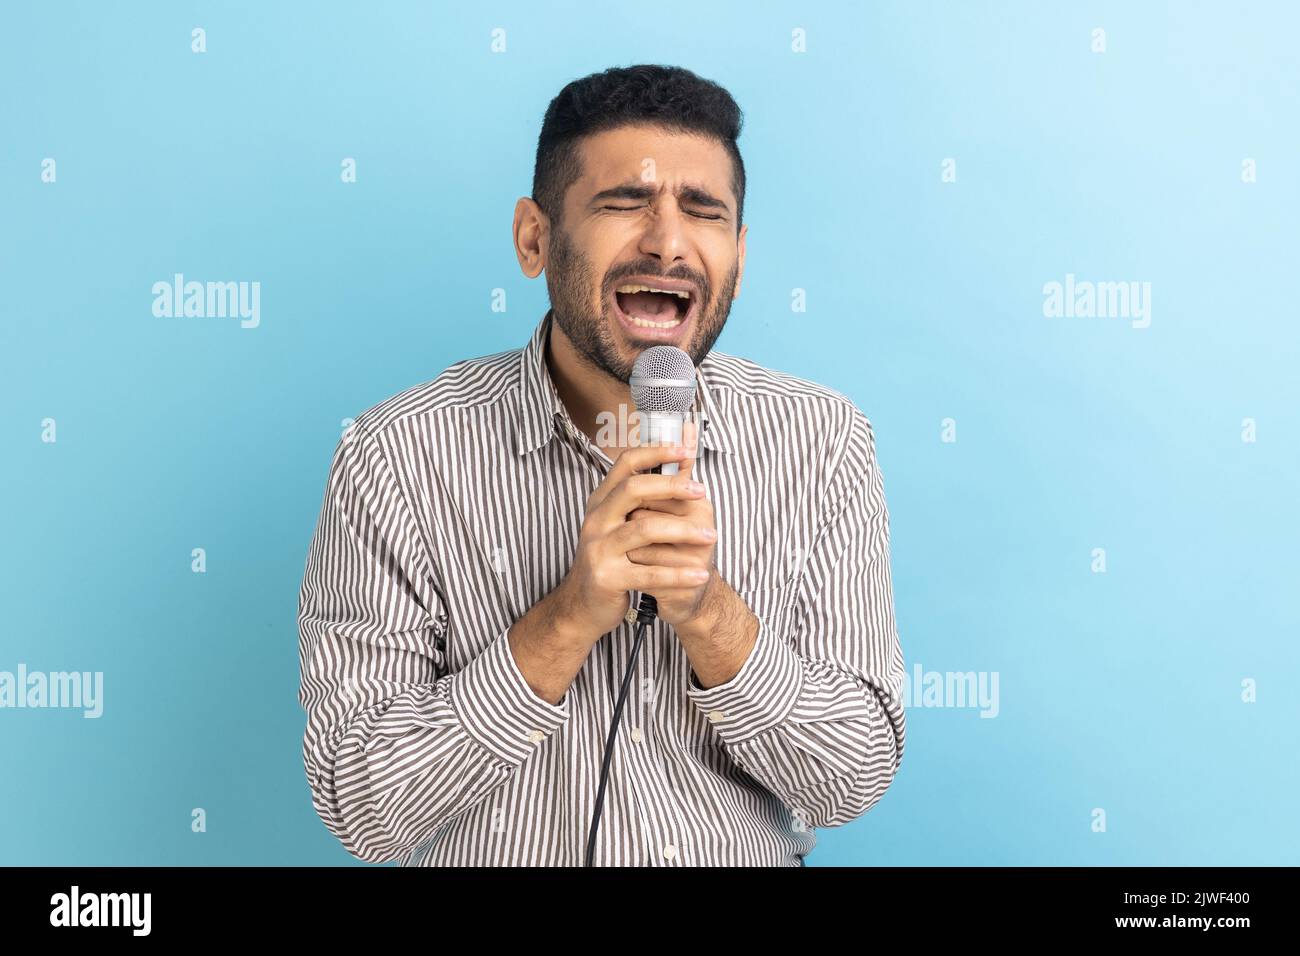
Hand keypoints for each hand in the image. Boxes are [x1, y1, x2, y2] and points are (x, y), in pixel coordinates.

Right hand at [552, 440, 714, 640]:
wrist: (583, 605)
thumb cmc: (611, 559)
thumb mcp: (623, 524)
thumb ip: (650, 496)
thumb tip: (685, 459)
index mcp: (601, 502)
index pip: (625, 464)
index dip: (655, 453)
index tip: (685, 450)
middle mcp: (596, 521)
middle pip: (634, 490)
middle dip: (672, 487)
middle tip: (701, 492)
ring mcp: (598, 549)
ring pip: (645, 529)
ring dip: (683, 531)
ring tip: (710, 536)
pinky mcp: (607, 578)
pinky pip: (650, 573)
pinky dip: (679, 574)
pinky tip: (700, 574)